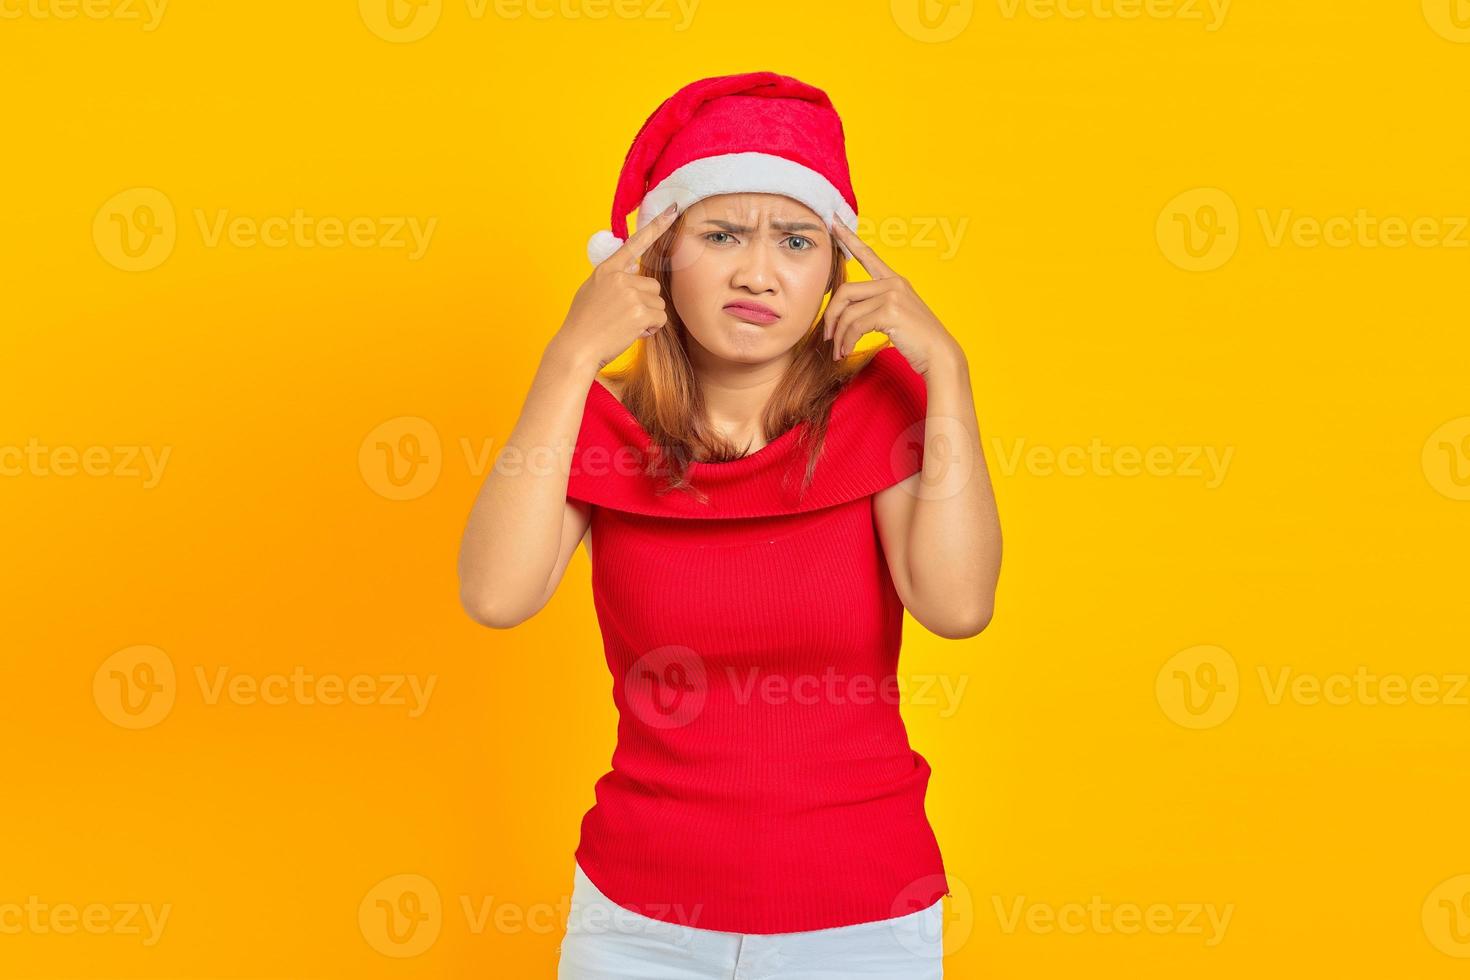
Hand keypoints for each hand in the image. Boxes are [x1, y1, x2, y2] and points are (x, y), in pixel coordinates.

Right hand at [552, 203, 679, 373]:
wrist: (577, 348)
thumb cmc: (583, 324)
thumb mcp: (591, 291)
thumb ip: (612, 278)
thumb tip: (632, 268)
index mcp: (607, 270)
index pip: (635, 243)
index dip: (656, 226)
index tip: (673, 210)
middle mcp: (619, 277)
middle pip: (652, 285)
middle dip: (645, 303)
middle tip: (623, 317)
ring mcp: (630, 293)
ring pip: (658, 302)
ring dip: (648, 317)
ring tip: (624, 326)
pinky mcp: (639, 311)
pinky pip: (660, 318)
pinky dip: (650, 328)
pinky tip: (631, 332)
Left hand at [823, 217, 962, 376]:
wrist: (939, 354)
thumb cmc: (916, 339)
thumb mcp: (897, 314)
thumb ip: (876, 304)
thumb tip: (845, 311)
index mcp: (894, 280)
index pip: (867, 254)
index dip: (848, 237)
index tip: (834, 222)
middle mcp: (893, 283)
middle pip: (845, 291)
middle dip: (831, 315)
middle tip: (828, 335)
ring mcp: (892, 296)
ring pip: (848, 312)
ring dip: (839, 335)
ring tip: (838, 350)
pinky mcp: (890, 312)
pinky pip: (855, 326)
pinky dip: (847, 341)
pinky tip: (846, 351)